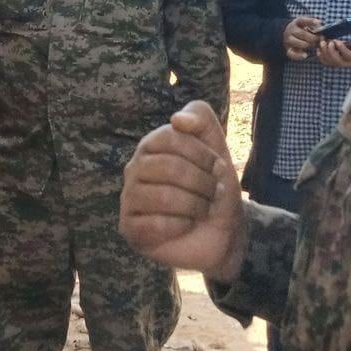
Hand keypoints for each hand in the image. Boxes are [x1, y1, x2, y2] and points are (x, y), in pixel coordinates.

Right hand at [120, 100, 247, 283]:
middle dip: (202, 182)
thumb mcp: (216, 147)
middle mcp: (134, 169)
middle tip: (215, 193)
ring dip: (195, 205)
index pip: (170, 137)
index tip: (219, 167)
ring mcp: (129, 199)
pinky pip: (156, 225)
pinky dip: (181, 226)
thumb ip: (200, 119)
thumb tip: (176, 119)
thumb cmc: (213, 187)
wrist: (221, 231)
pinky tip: (186, 226)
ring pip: (164, 197)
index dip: (201, 153)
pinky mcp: (130, 228)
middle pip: (169, 167)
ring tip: (204, 209)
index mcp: (151, 146)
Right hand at [283, 16, 320, 60]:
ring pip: (297, 42)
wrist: (289, 36)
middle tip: (319, 39)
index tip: (318, 22)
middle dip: (312, 37)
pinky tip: (305, 55)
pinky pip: (292, 54)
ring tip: (313, 45)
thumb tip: (322, 28)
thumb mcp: (305, 25)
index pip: (302, 20)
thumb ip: (313, 26)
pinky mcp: (288, 49)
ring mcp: (288, 40)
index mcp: (296, 23)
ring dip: (307, 44)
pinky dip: (299, 55)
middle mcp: (290, 31)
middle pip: (301, 33)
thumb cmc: (301, 30)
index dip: (310, 21)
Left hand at [317, 36, 350, 67]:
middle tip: (327, 41)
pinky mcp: (336, 61)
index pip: (350, 56)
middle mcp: (349, 62)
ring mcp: (342, 62)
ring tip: (322, 41)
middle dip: (330, 52)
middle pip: (337, 61)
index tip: (337, 41)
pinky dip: (321, 55)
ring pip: (330, 62)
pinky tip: (320, 45)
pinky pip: (326, 61)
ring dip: (324, 52)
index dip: (343, 50)